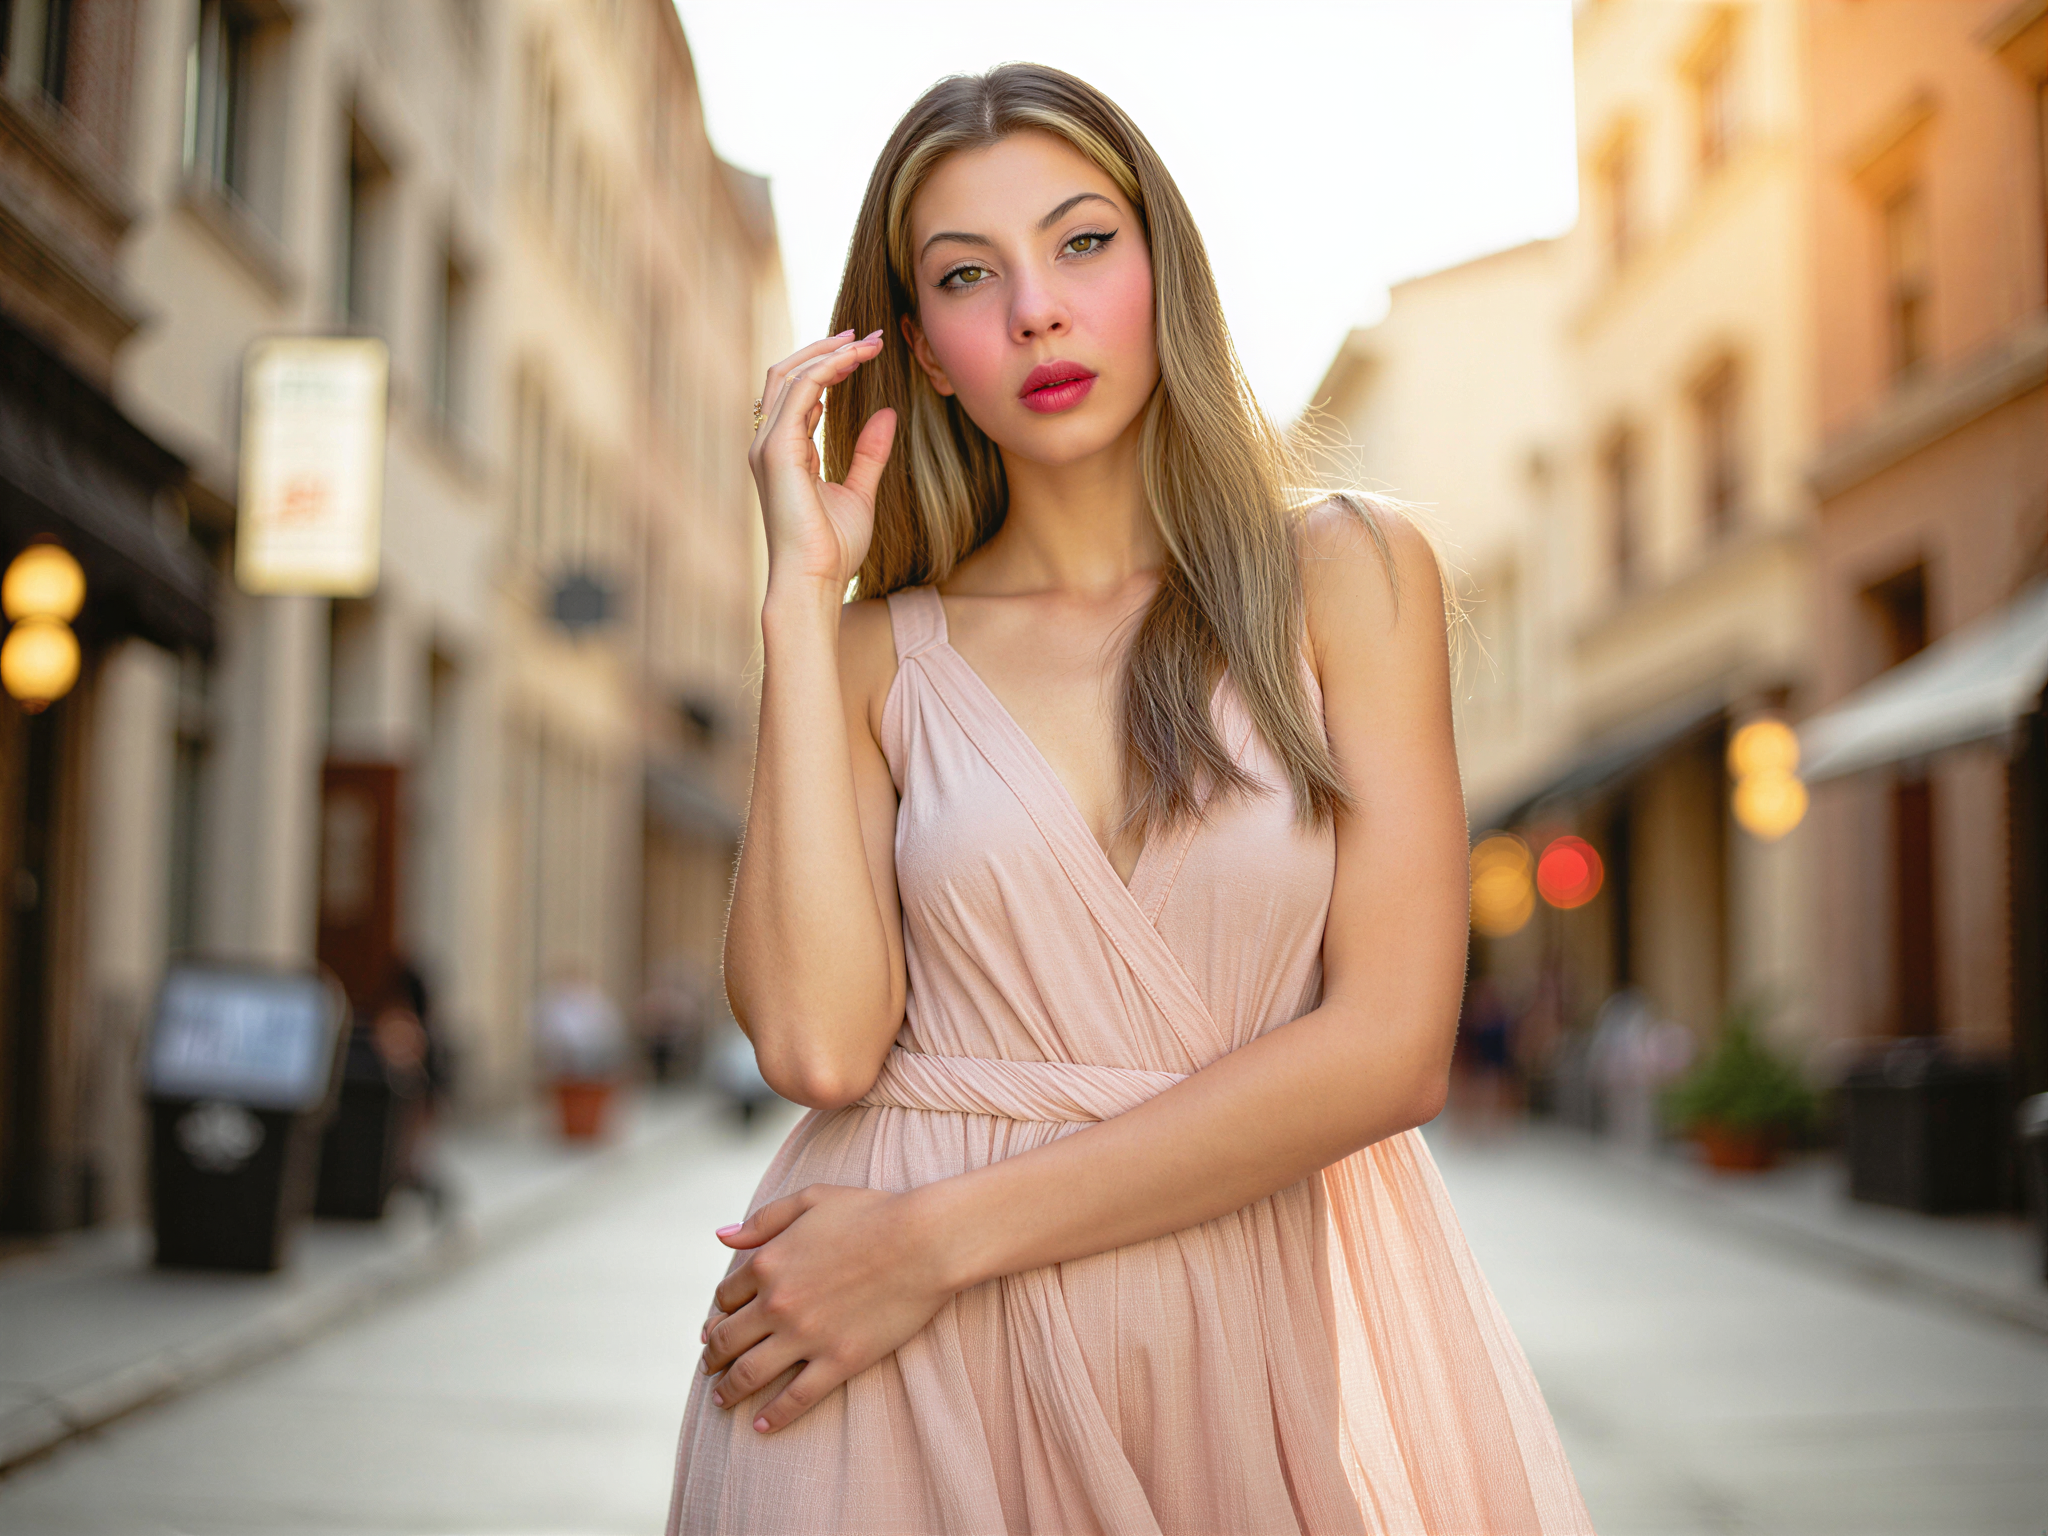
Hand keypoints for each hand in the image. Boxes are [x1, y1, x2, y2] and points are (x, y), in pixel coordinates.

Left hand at [698, 1184, 954, 1433]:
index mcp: (767, 1263)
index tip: (718, 1325)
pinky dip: (773, 1416)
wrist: (924, 1241)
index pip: (725, 1299)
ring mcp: (806, 1336)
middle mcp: (777, 1303)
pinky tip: (761, 1426)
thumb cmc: (873, 1213)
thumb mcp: (811, 1200)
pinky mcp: (837, 1361)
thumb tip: (721, 1237)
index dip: (719, 1314)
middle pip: (727, 1340)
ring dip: (729, 1390)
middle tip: (709, 1369)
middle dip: (713, 1357)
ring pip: (750, 1374)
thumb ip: (763, 1220)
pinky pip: (795, 1398)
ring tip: (722, 1399)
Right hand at [747, 331, 896, 591]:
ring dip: (830, 352)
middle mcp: (768, 443)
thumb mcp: (859, 492)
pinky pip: (800, 391)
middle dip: (827, 349)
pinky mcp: (777, 451)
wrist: (814, 582)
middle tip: (869, 336)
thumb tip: (886, 413)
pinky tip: (856, 361)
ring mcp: (767, 445)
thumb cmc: (832, 550)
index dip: (831, 366)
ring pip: (790, 374)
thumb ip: (869, 453)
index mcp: (784, 451)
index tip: (867, 350)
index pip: (799, 391)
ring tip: (868, 342)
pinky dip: (827, 369)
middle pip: (787, 373)